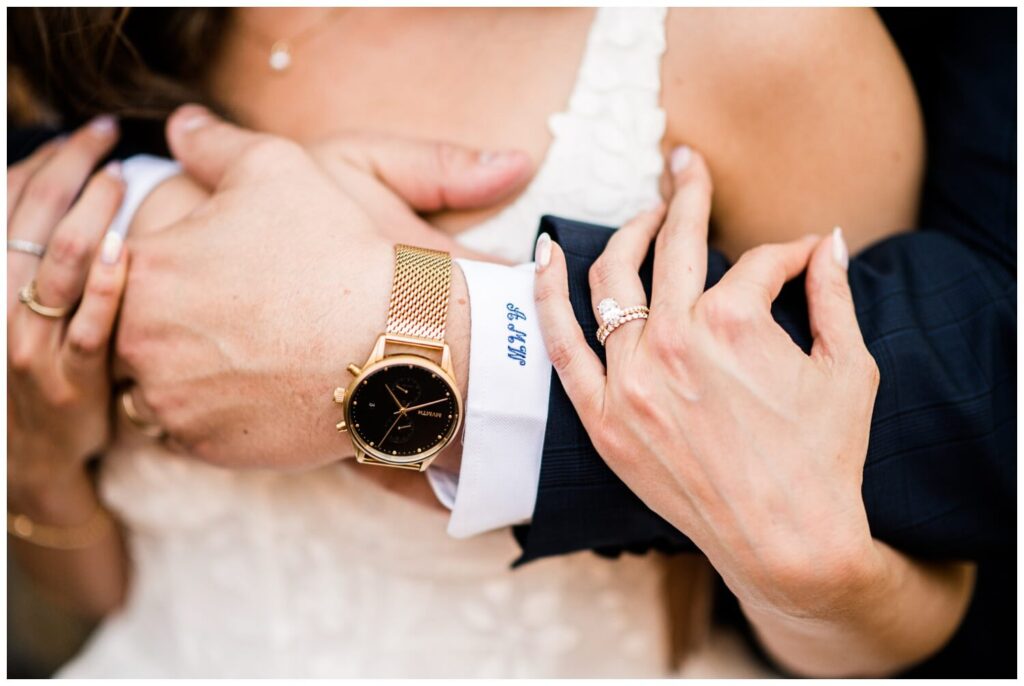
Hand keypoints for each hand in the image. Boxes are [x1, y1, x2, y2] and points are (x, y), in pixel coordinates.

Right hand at [7, 117, 127, 503]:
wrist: (32, 457)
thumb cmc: (30, 365)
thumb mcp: (13, 308)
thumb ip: (31, 254)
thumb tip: (61, 185)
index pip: (4, 201)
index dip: (42, 160)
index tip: (81, 134)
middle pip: (32, 219)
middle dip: (69, 166)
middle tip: (106, 133)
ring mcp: (34, 345)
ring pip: (60, 262)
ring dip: (92, 211)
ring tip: (121, 177)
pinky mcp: (74, 379)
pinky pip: (93, 323)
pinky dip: (109, 281)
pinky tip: (130, 246)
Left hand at [115, 106, 495, 469]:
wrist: (395, 342)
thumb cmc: (336, 251)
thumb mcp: (277, 167)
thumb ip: (213, 144)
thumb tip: (180, 125)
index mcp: (145, 270)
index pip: (119, 269)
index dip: (167, 267)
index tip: (210, 270)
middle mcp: (140, 343)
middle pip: (132, 331)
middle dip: (170, 322)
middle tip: (231, 314)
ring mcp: (172, 403)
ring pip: (153, 386)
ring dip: (183, 372)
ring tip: (243, 353)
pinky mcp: (206, 448)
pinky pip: (190, 430)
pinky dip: (215, 412)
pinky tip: (260, 388)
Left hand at [533, 147, 882, 617]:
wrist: (788, 543)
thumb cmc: (825, 457)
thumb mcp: (847, 366)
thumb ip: (832, 293)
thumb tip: (828, 241)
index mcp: (738, 323)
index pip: (757, 259)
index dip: (787, 253)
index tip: (800, 257)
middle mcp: (675, 341)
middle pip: (674, 245)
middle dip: (688, 195)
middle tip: (687, 166)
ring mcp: (631, 379)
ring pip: (613, 279)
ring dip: (629, 232)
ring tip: (646, 213)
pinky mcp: (604, 417)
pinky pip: (562, 344)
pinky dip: (548, 293)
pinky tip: (548, 252)